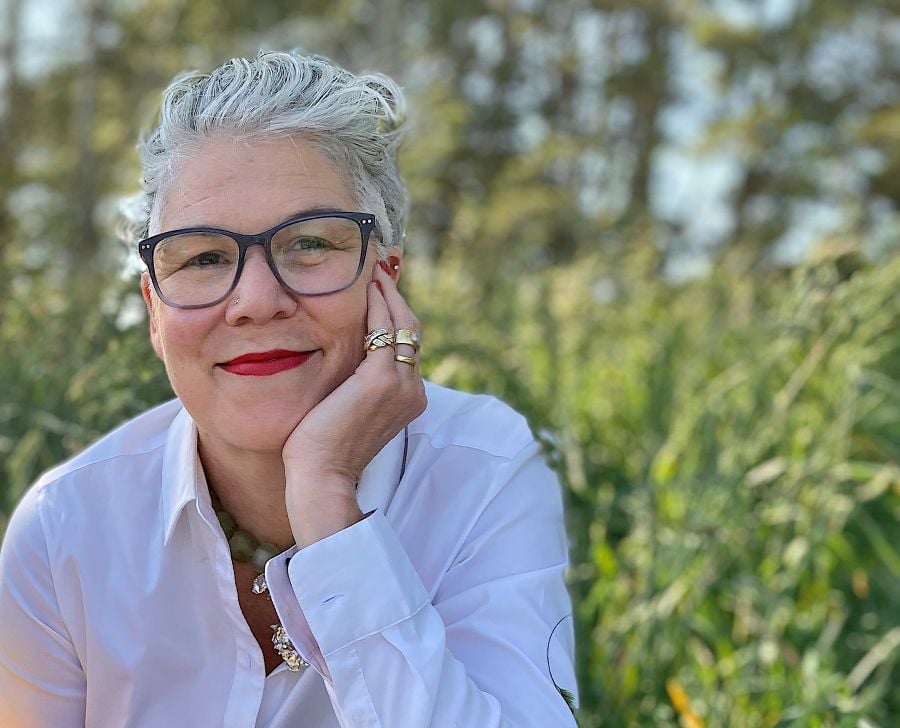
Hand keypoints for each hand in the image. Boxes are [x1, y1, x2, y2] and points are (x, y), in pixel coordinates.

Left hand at [282, 262, 426, 547]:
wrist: (322, 477)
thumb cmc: (323, 450)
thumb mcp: (347, 410)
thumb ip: (355, 384)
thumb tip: (341, 364)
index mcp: (409, 397)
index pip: (406, 343)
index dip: (393, 312)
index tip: (377, 288)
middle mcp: (413, 388)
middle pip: (410, 327)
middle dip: (394, 295)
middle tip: (376, 268)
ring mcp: (401, 383)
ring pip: (400, 322)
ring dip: (385, 293)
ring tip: (369, 269)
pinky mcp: (381, 378)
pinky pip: (382, 327)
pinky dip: (375, 303)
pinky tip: (362, 286)